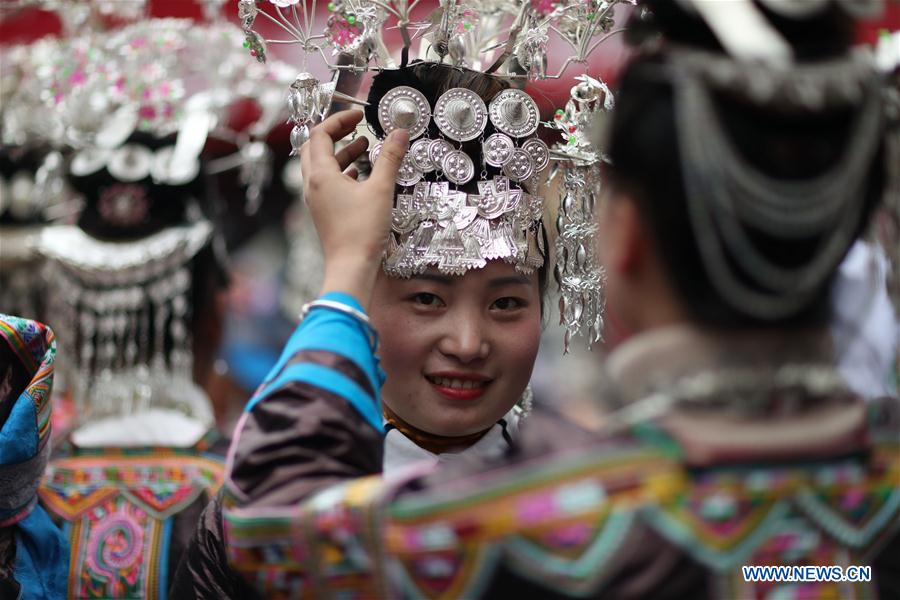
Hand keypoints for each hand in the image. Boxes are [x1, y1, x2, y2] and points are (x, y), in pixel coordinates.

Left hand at [299, 110, 408, 307]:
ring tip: (363, 147)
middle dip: (335, 134)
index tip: (358, 115)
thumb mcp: (381, 190)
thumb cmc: (362, 232)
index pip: (320, 134)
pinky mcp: (324, 213)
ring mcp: (316, 201)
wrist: (351, 268)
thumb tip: (399, 133)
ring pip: (321, 167)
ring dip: (340, 153)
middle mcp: (312, 186)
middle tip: (355, 126)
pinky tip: (360, 175)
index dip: (339, 120)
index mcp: (321, 175)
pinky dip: (342, 172)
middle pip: (315, 148)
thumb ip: (390, 158)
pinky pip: (327, 184)